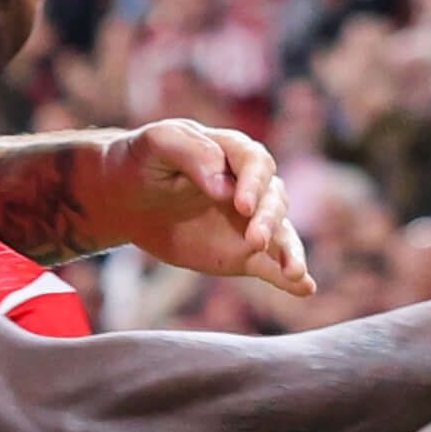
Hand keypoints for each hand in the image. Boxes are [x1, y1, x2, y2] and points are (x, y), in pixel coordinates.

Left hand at [89, 121, 317, 296]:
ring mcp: (249, 222)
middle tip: (254, 239)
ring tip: (294, 272)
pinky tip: (305, 288)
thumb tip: (222, 186)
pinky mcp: (243, 254)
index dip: (253, 183)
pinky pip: (272, 265)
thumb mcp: (157, 143)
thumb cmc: (142, 161)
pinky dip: (289, 277)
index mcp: (231, 153)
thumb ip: (191, 152)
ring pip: (282, 234)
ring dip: (291, 252)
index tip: (240, 205)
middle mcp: (249, 187)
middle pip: (273, 199)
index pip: (256, 163)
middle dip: (268, 220)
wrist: (125, 199)